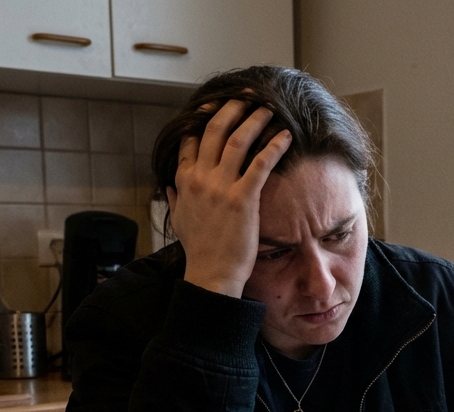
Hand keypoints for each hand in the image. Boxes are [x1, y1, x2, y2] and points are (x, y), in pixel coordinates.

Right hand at [166, 100, 291, 297]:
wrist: (211, 273)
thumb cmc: (199, 249)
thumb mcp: (179, 220)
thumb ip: (175, 198)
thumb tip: (168, 186)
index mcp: (184, 181)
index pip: (191, 140)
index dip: (204, 119)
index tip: (216, 105)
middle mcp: (200, 179)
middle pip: (214, 130)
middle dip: (232, 108)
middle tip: (247, 97)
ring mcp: (220, 187)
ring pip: (237, 140)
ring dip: (254, 120)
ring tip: (268, 108)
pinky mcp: (242, 199)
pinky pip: (260, 164)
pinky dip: (273, 146)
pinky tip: (285, 135)